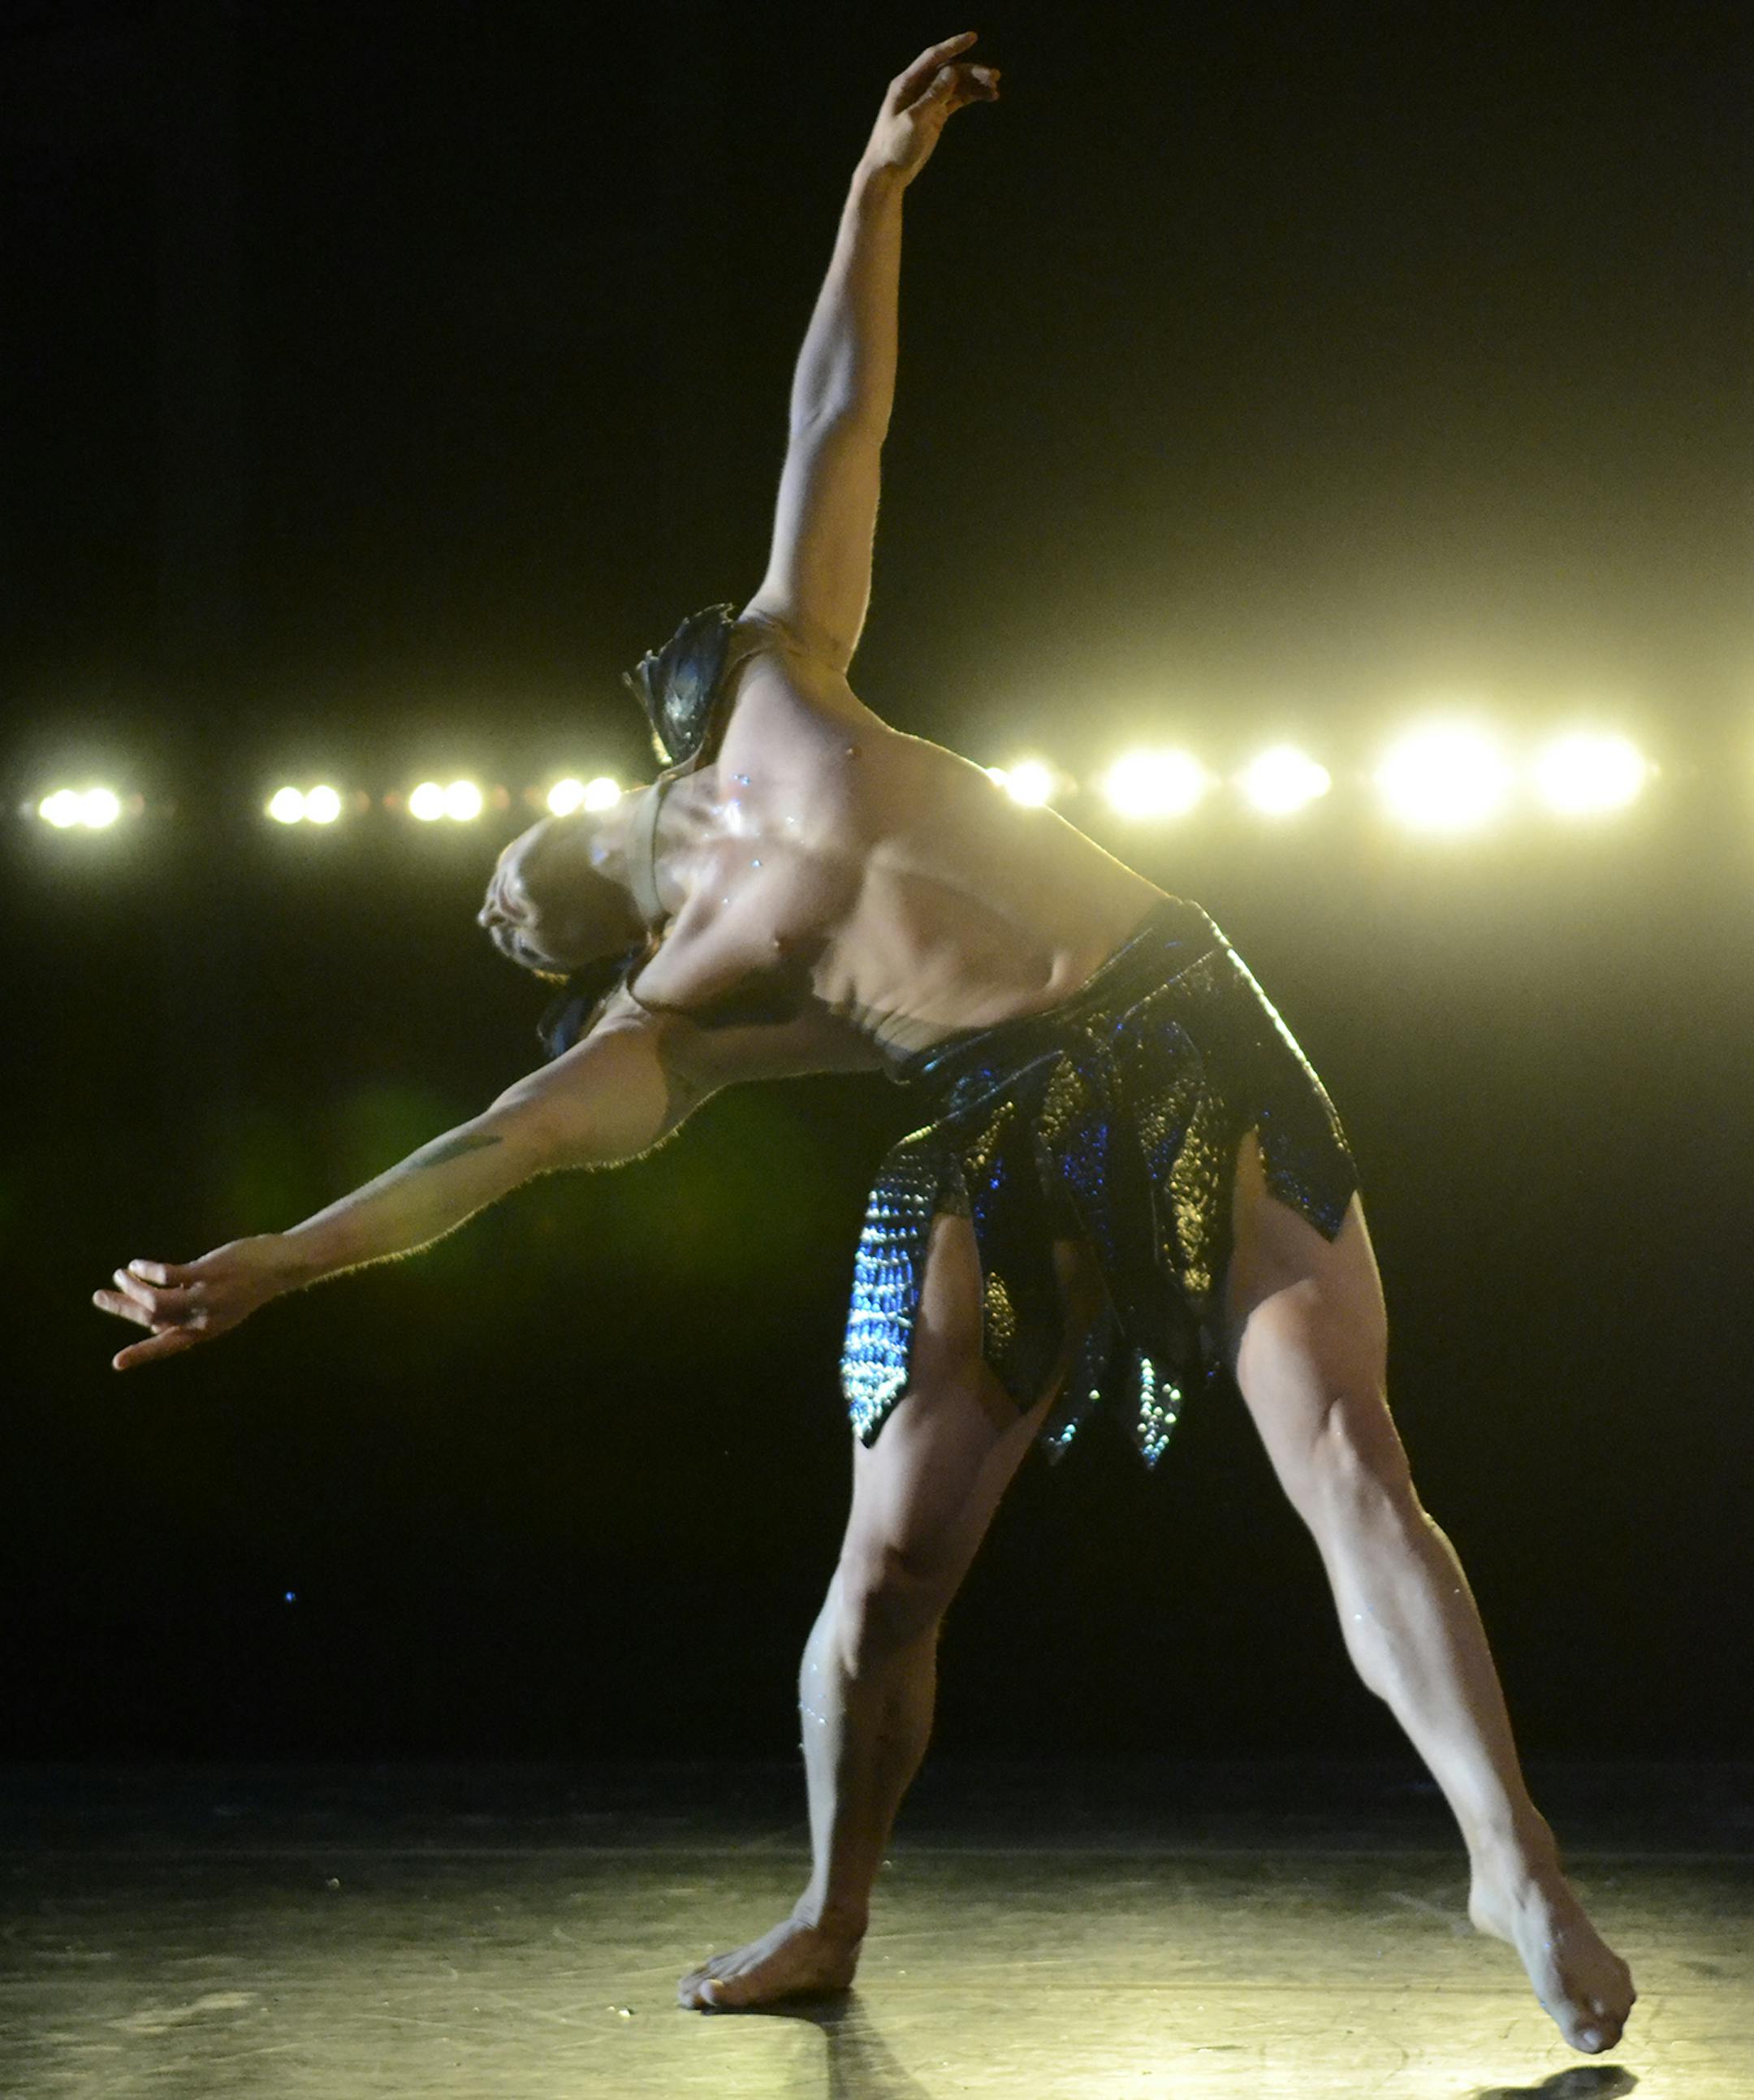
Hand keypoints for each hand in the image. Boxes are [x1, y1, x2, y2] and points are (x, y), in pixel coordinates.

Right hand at [93, 1237, 289, 1370]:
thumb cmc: (249, 1282)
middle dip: (122, 1308)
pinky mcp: (209, 1272)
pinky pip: (168, 1274)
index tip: (117, 1363)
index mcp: (206, 1329)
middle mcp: (204, 1317)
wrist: (282, 1265)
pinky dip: (148, 1271)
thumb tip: (156, 1307)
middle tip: (99, 1296)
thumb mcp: (221, 1302)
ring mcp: (207, 1295)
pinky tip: (138, 1265)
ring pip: (156, 1299)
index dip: (142, 1353)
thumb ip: (191, 1307)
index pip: (167, 1344)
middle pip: (153, 1318)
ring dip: (132, 1288)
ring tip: (120, 1275)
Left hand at [863, 32, 999, 186]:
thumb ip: (933, 95)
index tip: (973, 37)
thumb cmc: (894, 146)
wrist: (888, 173)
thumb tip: (952, 72)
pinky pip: (956, 100)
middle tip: (995, 77)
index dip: (953, 46)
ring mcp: (928, 101)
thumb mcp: (914, 120)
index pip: (933, 57)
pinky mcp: (935, 115)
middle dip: (972, 71)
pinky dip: (971, 97)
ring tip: (995, 90)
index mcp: (907, 83)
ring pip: (956, 85)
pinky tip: (987, 97)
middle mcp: (918, 88)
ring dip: (975, 85)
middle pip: (950, 71)